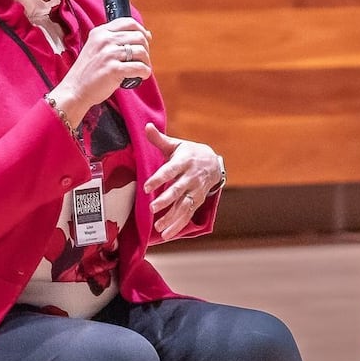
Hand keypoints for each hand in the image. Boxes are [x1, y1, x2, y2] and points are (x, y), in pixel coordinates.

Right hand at [50, 19, 151, 123]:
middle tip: (142, 59)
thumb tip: (146, 35)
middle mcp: (105, 40)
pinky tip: (141, 76)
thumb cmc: (88, 71)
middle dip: (146, 48)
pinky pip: (139, 67)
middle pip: (138, 36)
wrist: (75, 89)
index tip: (145, 40)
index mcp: (100, 32)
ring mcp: (109, 54)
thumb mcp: (96, 47)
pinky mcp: (113, 69)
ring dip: (146, 62)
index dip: (141, 30)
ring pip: (141, 51)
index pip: (129, 22)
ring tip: (142, 69)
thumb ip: (115, 39)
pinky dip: (145, 72)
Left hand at [143, 123, 221, 238]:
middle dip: (166, 200)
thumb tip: (146, 126)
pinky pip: (188, 215)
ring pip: (184, 206)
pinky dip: (178, 225)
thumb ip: (159, 139)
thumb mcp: (176, 145)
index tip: (146, 187)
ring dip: (172, 217)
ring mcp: (195, 191)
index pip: (170, 171)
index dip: (158, 179)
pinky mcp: (197, 201)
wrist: (214, 163)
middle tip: (152, 208)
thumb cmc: (189, 153)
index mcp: (184, 162)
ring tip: (158, 226)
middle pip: (178, 190)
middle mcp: (191, 177)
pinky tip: (166, 234)